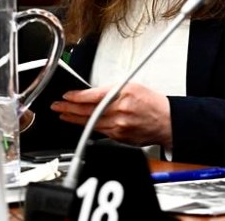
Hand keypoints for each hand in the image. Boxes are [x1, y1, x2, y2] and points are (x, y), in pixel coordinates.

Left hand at [51, 82, 172, 148]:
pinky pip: (100, 131)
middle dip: (69, 108)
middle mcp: (120, 111)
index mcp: (123, 94)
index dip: (76, 97)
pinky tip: (82, 123)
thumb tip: (92, 94)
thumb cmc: (152, 103)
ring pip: (91, 123)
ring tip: (64, 114)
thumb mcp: (132, 86)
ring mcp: (119, 126)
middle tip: (57, 106)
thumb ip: (111, 90)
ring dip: (75, 119)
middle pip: (89, 111)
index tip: (66, 96)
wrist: (167, 121)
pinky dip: (89, 126)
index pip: (93, 96)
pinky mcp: (119, 137)